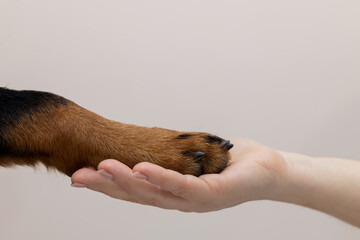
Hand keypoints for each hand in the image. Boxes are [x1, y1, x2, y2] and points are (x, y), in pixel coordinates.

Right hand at [71, 138, 285, 211]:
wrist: (268, 170)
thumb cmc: (229, 164)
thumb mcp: (192, 159)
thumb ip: (169, 159)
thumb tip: (146, 147)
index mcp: (173, 193)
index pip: (136, 190)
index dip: (108, 185)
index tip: (81, 174)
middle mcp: (180, 201)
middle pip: (138, 195)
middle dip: (107, 186)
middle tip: (77, 176)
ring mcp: (196, 200)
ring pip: (155, 193)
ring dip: (127, 182)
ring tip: (102, 169)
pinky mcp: (213, 194)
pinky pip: (183, 185)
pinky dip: (160, 177)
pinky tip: (141, 168)